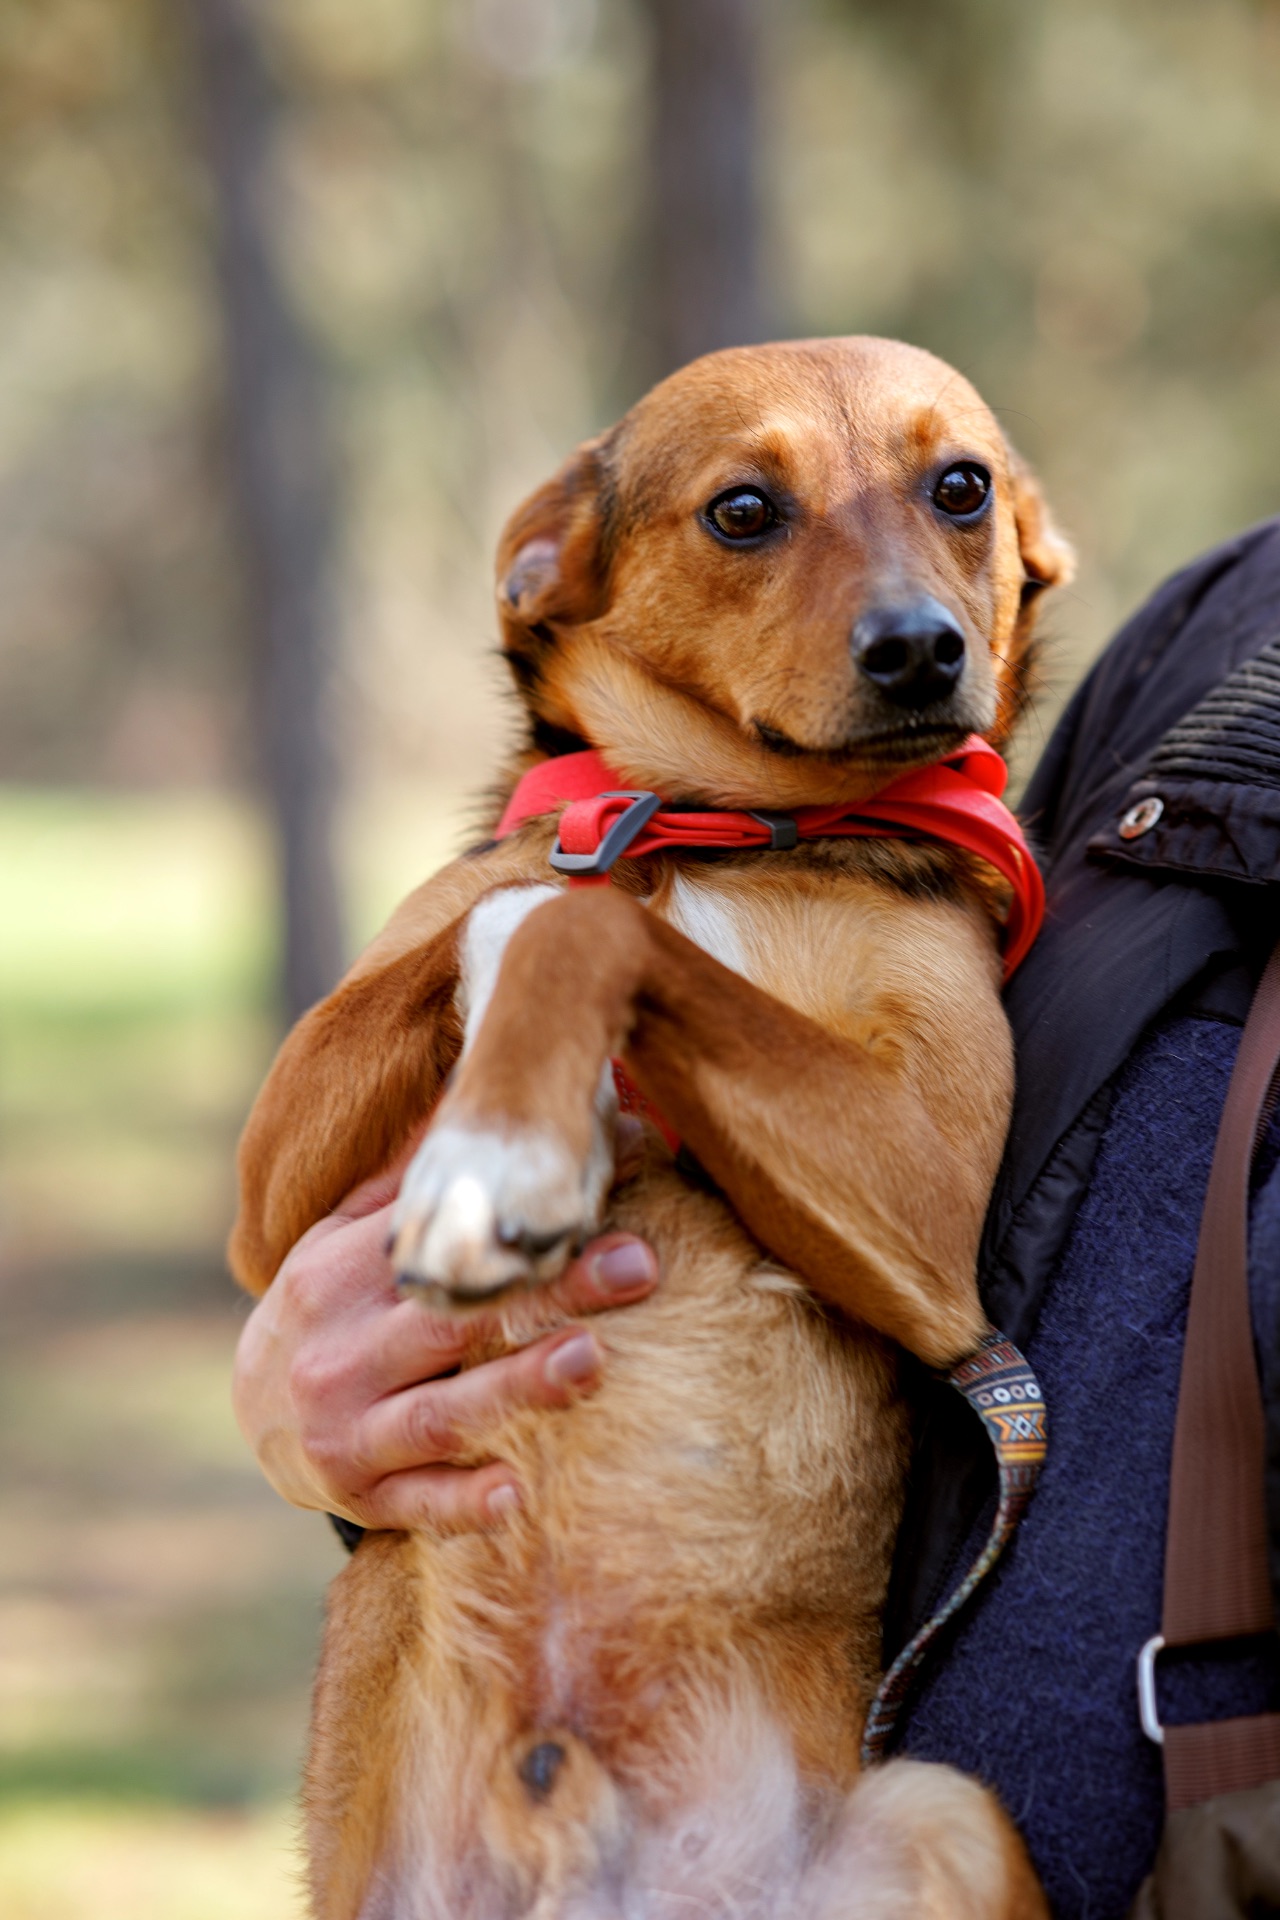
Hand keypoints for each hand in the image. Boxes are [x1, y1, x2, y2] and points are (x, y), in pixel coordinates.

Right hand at [231, 1159, 659, 1533]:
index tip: (598, 1190)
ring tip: (591, 1361)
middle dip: (549, 1292)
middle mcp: (342, 1351)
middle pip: (456, 1318)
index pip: (439, 1240)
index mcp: (339, 1275)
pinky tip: (517, 1495)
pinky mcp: (361, 1496)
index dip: (516, 1219)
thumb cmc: (324, 1308)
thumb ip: (403, 1186)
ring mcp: (349, 1429)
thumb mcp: (339, 1239)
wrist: (247, 1411)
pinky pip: (418, 1502)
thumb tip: (469, 1090)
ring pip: (441, 1411)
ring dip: (516, 1388)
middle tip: (637, 1264)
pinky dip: (464, 1502)